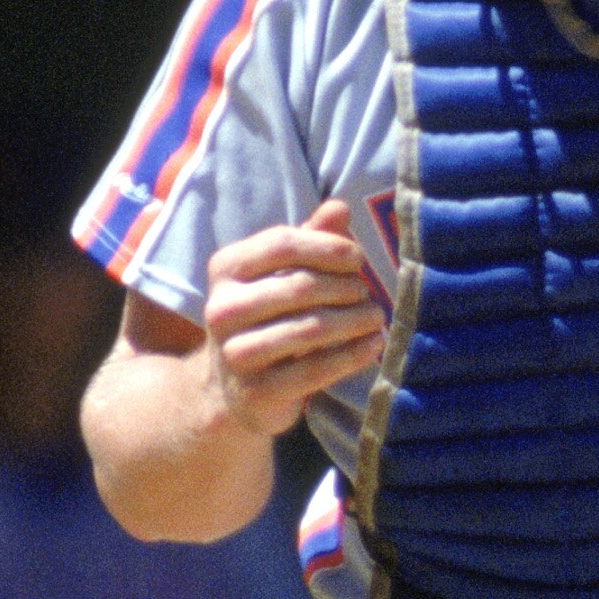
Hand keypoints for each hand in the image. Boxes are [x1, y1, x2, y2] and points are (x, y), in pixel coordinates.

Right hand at [204, 200, 387, 435]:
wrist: (233, 390)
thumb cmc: (266, 318)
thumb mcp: (280, 275)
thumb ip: (308, 240)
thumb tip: (339, 207)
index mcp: (225, 269)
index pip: (281, 243)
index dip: (327, 247)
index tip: (357, 258)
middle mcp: (221, 308)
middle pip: (300, 286)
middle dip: (345, 288)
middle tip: (369, 294)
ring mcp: (235, 353)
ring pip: (311, 328)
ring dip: (354, 320)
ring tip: (376, 317)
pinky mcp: (256, 391)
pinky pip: (316, 369)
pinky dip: (353, 354)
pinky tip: (374, 345)